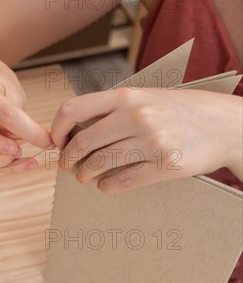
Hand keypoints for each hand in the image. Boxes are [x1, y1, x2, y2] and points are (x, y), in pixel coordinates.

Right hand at [0, 66, 53, 171]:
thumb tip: (16, 146)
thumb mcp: (13, 94)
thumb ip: (16, 117)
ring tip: (20, 152)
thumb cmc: (0, 89)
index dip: (26, 130)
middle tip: (19, 149)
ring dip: (0, 161)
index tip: (48, 142)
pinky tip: (23, 163)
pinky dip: (4, 167)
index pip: (2, 114)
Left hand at [51, 88, 242, 192]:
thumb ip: (113, 109)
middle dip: (69, 158)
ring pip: (100, 164)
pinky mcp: (165, 165)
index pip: (74, 109)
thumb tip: (75, 128)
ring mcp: (152, 141)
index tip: (57, 141)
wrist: (227, 125)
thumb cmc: (181, 110)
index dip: (57, 128)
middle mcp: (137, 116)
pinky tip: (105, 185)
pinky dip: (107, 186)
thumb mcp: (146, 97)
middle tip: (67, 166)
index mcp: (127, 96)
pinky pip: (123, 181)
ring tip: (84, 176)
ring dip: (85, 174)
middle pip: (83, 142)